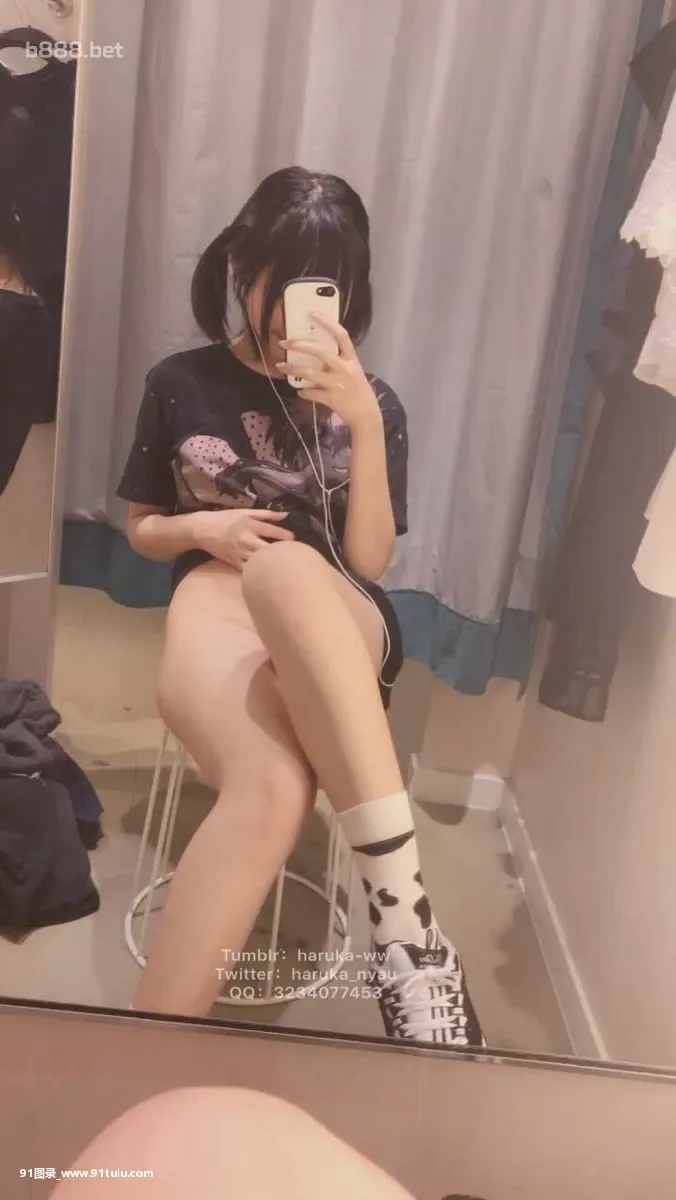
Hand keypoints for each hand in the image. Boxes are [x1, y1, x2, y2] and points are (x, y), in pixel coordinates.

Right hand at [192, 508, 293, 569]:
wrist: (203, 530)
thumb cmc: (226, 519)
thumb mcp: (245, 512)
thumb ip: (267, 514)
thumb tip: (286, 514)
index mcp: (250, 524)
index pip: (273, 531)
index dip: (287, 536)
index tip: (294, 539)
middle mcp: (246, 539)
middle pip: (268, 548)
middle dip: (282, 551)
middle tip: (292, 553)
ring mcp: (240, 553)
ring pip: (260, 561)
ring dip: (272, 562)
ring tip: (284, 563)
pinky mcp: (235, 563)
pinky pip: (250, 570)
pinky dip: (260, 571)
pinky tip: (269, 571)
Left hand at [277, 312, 381, 430]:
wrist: (366, 414)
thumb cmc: (358, 390)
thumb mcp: (353, 370)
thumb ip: (339, 360)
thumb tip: (316, 350)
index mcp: (351, 359)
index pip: (341, 336)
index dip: (328, 323)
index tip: (312, 314)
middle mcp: (345, 369)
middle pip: (321, 351)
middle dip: (300, 345)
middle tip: (285, 342)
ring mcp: (337, 384)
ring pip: (311, 373)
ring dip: (293, 368)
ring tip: (280, 366)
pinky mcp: (331, 399)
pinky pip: (311, 393)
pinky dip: (303, 391)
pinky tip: (299, 390)